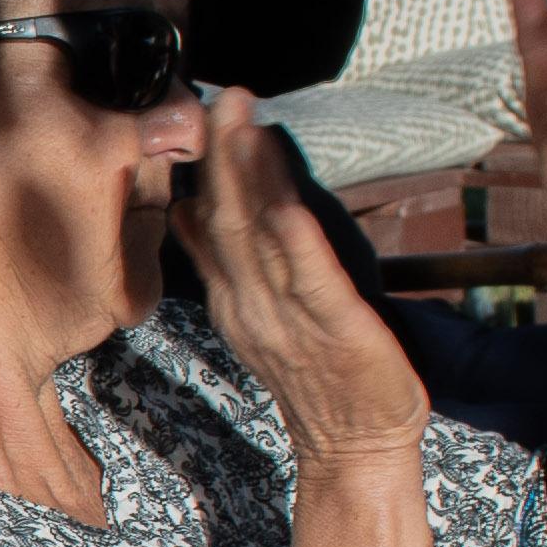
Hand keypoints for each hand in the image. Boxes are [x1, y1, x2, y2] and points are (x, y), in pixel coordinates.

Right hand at [177, 87, 426, 465]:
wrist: (354, 449)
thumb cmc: (321, 376)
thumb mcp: (263, 311)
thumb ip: (230, 263)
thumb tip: (191, 209)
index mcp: (234, 295)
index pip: (208, 222)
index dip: (205, 166)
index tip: (198, 111)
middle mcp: (250, 303)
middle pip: (225, 219)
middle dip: (222, 155)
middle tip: (220, 97)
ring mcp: (288, 318)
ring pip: (258, 240)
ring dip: (250, 179)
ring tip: (244, 124)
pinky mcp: (335, 331)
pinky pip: (309, 282)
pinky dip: (296, 243)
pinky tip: (285, 205)